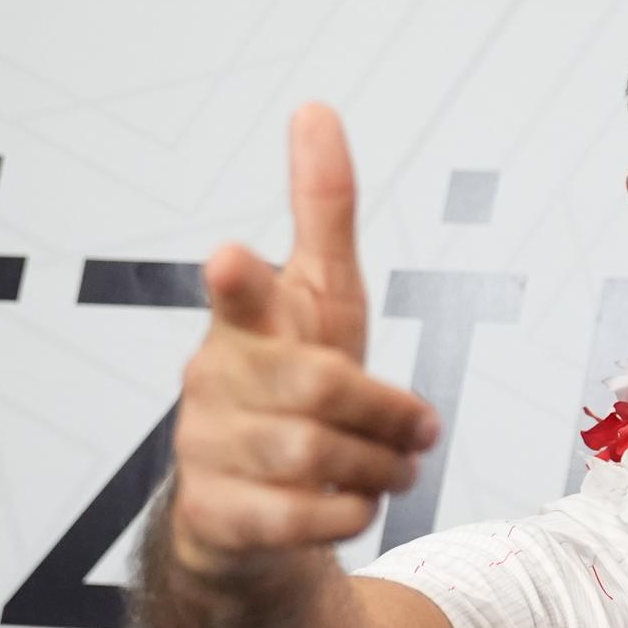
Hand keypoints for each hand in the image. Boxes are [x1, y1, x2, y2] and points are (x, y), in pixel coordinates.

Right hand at [169, 103, 439, 579]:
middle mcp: (215, 381)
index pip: (240, 293)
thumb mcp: (320, 300)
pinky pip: (301, 518)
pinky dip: (347, 514)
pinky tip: (353, 504)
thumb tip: (315, 108)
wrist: (245, 512)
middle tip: (420, 431)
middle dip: (387, 412)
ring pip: (317, 455)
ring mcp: (206, 449)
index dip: (240, 278)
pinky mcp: (215, 517)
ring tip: (394, 469)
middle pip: (320, 387)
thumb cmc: (292, 385)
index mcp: (246, 325)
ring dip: (379, 466)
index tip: (231, 255)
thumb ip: (321, 213)